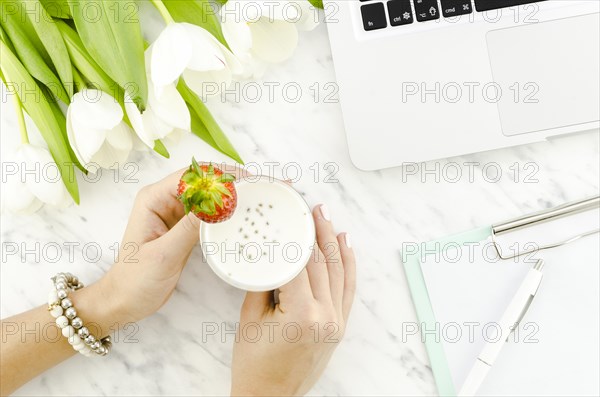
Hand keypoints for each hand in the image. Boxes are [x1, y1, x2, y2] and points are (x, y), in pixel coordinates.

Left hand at [100, 164, 246, 324]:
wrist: (125, 301)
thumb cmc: (135, 279)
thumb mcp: (164, 254)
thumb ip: (189, 228)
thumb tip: (217, 203)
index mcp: (153, 199)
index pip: (190, 177)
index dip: (219, 175)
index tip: (245, 180)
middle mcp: (164, 200)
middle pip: (201, 180)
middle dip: (229, 180)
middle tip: (258, 184)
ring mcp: (175, 213)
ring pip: (207, 194)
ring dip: (229, 193)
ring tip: (256, 194)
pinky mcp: (184, 226)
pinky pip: (207, 212)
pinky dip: (224, 210)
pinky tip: (240, 212)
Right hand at [231, 205, 355, 396]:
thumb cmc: (254, 365)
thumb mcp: (250, 318)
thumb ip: (264, 282)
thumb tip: (272, 252)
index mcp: (302, 314)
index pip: (300, 263)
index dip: (297, 235)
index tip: (295, 213)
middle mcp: (325, 317)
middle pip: (322, 263)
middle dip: (317, 231)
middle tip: (314, 207)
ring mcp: (336, 323)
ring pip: (339, 273)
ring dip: (334, 243)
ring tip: (329, 218)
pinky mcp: (339, 328)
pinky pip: (348, 290)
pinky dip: (348, 266)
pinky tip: (346, 246)